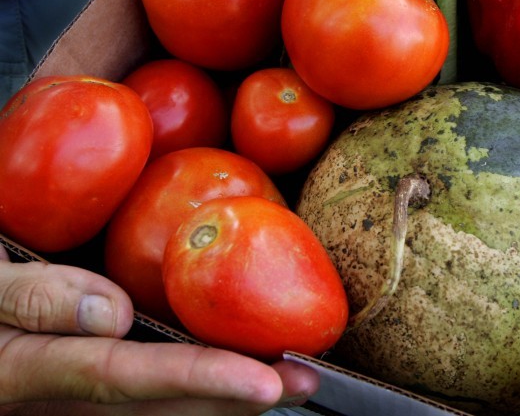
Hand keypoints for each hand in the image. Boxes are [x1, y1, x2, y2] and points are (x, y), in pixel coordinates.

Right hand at [0, 243, 319, 415]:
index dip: (199, 382)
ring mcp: (73, 396)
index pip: (127, 377)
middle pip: (159, 405)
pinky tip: (237, 362)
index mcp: (29, 370)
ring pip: (160, 405)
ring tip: (291, 375)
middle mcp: (59, 397)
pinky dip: (199, 380)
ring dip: (227, 392)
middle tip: (307, 379)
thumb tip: (113, 312)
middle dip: (236, 397)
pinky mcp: (85, 385)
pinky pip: (146, 388)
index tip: (266, 384)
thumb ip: (32, 297)